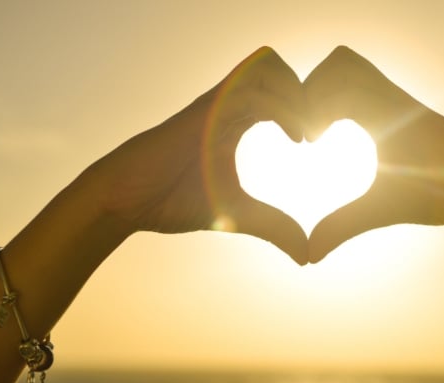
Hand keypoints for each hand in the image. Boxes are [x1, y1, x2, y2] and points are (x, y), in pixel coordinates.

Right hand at [82, 47, 308, 263]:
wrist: (126, 202)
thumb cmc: (172, 201)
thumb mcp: (236, 215)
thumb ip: (272, 226)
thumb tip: (305, 255)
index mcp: (235, 120)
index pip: (279, 91)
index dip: (305, 108)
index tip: (315, 141)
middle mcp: (227, 105)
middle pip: (278, 69)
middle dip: (307, 93)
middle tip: (317, 131)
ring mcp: (215, 104)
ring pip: (267, 67)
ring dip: (296, 93)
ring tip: (306, 133)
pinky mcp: (204, 111)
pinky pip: (251, 90)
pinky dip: (283, 107)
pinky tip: (293, 138)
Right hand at [304, 46, 443, 261]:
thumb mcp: (389, 209)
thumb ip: (345, 226)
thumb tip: (310, 255)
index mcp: (388, 114)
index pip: (337, 85)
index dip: (310, 108)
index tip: (309, 143)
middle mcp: (393, 98)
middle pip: (343, 63)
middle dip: (313, 89)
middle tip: (311, 130)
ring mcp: (401, 101)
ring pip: (356, 69)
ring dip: (329, 90)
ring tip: (322, 129)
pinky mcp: (406, 110)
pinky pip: (368, 85)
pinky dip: (345, 97)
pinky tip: (345, 133)